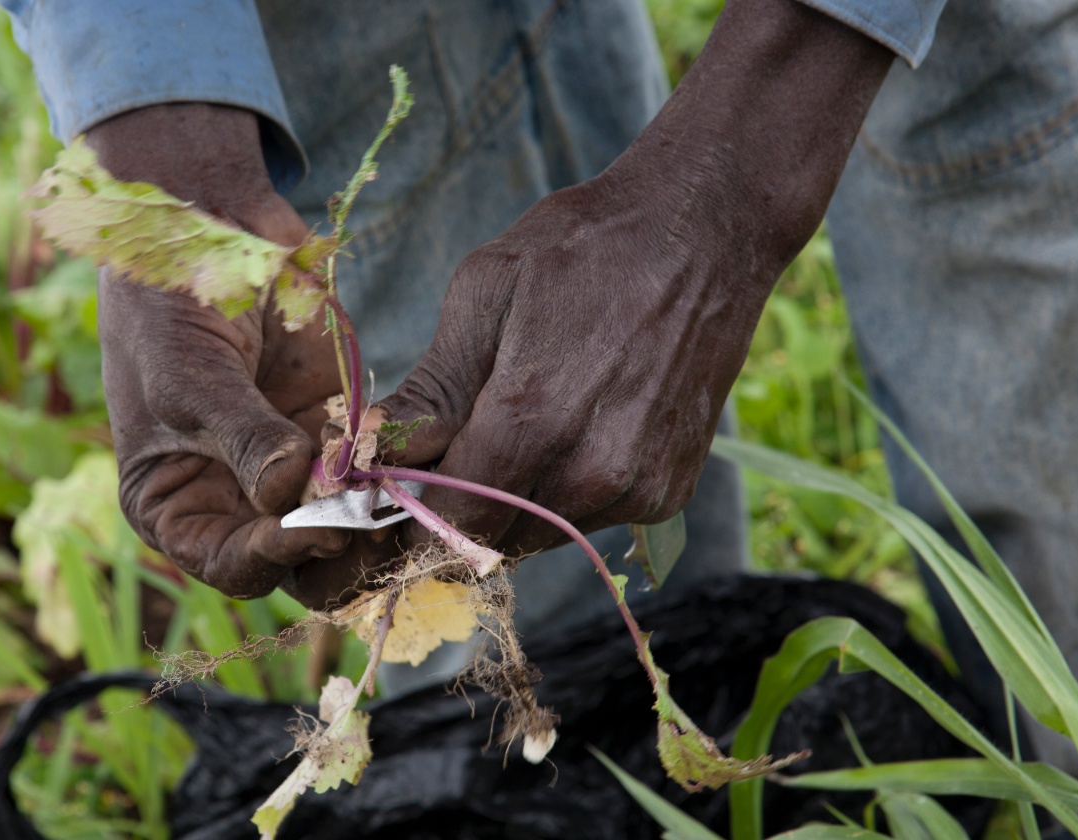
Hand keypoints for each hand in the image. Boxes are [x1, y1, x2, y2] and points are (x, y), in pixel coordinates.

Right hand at [88, 103, 390, 607]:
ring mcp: (288, 464)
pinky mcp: (333, 427)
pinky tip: (407, 453)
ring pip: (340, 519)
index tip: (313, 531)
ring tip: (395, 491)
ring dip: (370, 511)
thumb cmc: (168, 307)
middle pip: (293, 555)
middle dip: (333, 542)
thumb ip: (242, 438)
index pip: (229, 564)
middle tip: (370, 517)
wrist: (205, 225)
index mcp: (175, 505)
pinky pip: (369, 467)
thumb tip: (285, 494)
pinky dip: (391, 466)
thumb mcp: (190, 376)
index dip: (270, 559)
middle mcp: (233, 498)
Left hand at [378, 0, 891, 555]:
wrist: (705, 230)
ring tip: (518, 424)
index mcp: (532, 420)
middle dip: (458, 506)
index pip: (448, 519)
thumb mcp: (487, 291)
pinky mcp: (669, 492)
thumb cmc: (584, 247)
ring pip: (541, 534)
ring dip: (511, 502)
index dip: (411, 511)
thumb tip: (372, 451)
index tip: (393, 486)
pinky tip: (572, 427)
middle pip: (492, 538)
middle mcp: (591, 471)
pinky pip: (591, 520)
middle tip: (452, 446)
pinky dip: (564, 493)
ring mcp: (638, 488)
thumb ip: (433, 386)